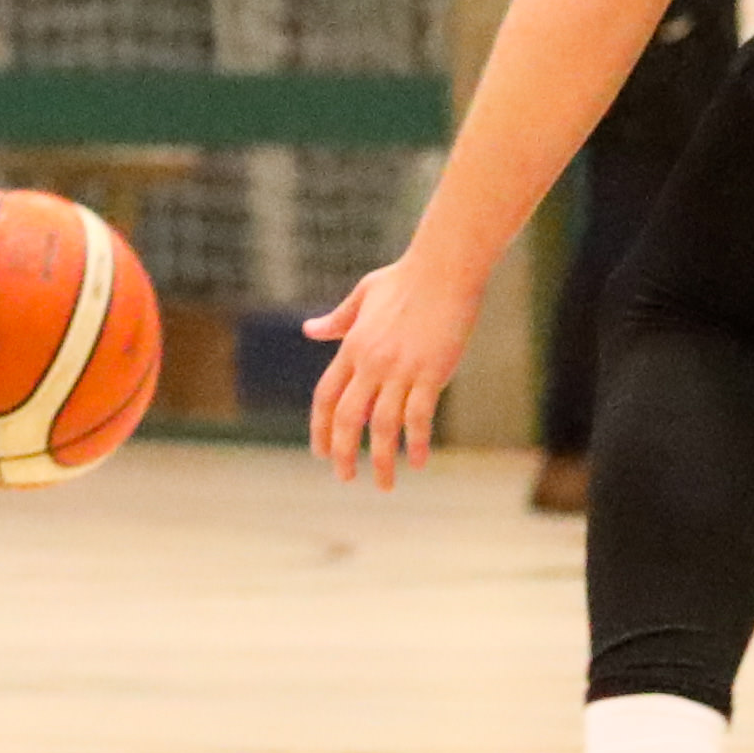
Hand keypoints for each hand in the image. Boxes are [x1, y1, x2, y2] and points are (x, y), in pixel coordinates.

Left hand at [305, 255, 483, 487]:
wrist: (445, 267)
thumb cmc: (407, 277)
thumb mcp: (363, 295)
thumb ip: (338, 320)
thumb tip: (309, 330)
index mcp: (353, 346)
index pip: (327, 396)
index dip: (321, 428)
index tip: (321, 452)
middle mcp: (372, 362)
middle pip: (349, 418)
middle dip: (343, 453)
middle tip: (344, 478)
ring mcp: (402, 369)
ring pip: (384, 426)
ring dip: (382, 460)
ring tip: (383, 485)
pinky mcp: (431, 372)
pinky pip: (420, 417)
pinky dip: (417, 443)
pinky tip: (418, 462)